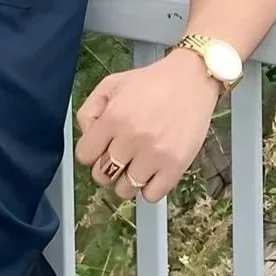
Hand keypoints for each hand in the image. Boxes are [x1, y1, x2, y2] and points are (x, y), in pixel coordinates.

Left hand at [74, 50, 221, 203]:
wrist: (192, 80)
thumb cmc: (151, 82)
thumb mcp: (111, 84)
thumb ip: (89, 110)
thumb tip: (87, 137)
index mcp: (113, 118)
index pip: (84, 156)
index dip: (91, 152)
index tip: (101, 148)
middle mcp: (131, 139)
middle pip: (102, 176)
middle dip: (106, 168)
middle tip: (119, 157)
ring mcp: (154, 155)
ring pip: (125, 190)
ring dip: (127, 180)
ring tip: (137, 165)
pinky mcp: (175, 166)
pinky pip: (151, 196)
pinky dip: (149, 189)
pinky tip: (152, 172)